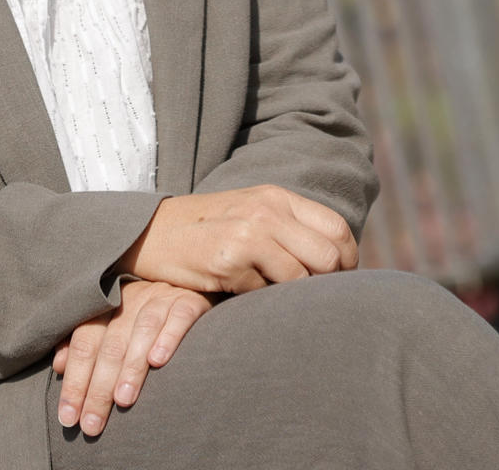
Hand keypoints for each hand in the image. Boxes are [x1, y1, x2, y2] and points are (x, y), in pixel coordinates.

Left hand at [54, 279, 212, 436]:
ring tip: (123, 401)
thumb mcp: (113, 324)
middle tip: (92, 425)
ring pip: (141, 331)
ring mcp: (160, 297)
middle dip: (98, 388)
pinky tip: (158, 361)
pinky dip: (167, 338)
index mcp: (108, 306)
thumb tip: (59, 366)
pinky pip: (178, 317)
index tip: (69, 418)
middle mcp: (131, 300)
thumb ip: (86, 344)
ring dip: (131, 367)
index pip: (84, 344)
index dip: (75, 382)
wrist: (192, 280)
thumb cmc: (146, 315)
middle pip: (110, 345)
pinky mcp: (190, 299)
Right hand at [115, 185, 358, 294]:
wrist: (151, 232)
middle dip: (325, 285)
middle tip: (309, 298)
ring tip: (269, 294)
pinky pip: (263, 293)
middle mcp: (268, 211)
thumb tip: (338, 263)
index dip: (347, 262)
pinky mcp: (228, 261)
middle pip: (328, 258)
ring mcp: (248, 234)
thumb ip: (290, 228)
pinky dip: (256, 300)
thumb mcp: (252, 213)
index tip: (338, 282)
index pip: (337, 230)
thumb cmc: (208, 229)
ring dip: (290, 296)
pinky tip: (238, 291)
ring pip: (299, 280)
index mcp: (278, 198)